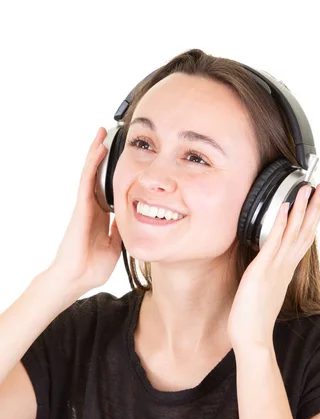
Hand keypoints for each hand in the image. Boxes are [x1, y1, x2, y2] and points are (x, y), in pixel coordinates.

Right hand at [48, 128, 121, 293]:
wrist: (77, 278)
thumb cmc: (93, 266)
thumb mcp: (117, 245)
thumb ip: (123, 230)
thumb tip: (134, 218)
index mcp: (102, 216)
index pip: (109, 188)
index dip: (116, 173)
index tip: (126, 160)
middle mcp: (93, 207)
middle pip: (98, 176)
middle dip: (104, 156)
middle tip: (111, 136)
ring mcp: (86, 206)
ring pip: (90, 173)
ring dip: (95, 152)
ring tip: (101, 132)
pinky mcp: (81, 207)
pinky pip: (87, 180)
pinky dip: (92, 164)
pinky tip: (97, 149)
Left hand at [227, 182, 319, 350]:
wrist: (252, 337)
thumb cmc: (254, 317)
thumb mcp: (265, 290)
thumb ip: (269, 275)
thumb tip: (267, 266)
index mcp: (286, 270)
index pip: (303, 238)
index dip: (311, 218)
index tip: (317, 201)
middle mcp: (285, 266)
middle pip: (305, 230)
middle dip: (314, 207)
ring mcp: (275, 267)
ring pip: (293, 232)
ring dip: (300, 208)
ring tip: (307, 188)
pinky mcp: (262, 269)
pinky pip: (273, 242)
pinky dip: (280, 223)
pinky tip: (284, 207)